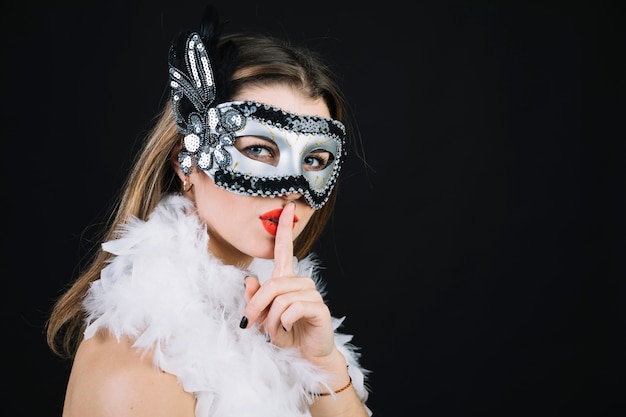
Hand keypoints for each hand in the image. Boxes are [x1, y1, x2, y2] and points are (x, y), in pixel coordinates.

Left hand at [240, 201, 335, 361]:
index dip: (285, 229)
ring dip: (271, 320)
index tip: (287, 207)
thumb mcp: (264, 318)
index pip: (284, 250)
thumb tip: (249, 280)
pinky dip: (283, 323)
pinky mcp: (319, 308)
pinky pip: (292, 309)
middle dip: (257, 306)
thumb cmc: (287, 335)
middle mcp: (301, 283)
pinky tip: (288, 330)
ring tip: (274, 333)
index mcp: (287, 281)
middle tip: (251, 325)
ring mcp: (311, 294)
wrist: (307, 357)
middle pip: (272, 284)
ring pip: (280, 299)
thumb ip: (255, 300)